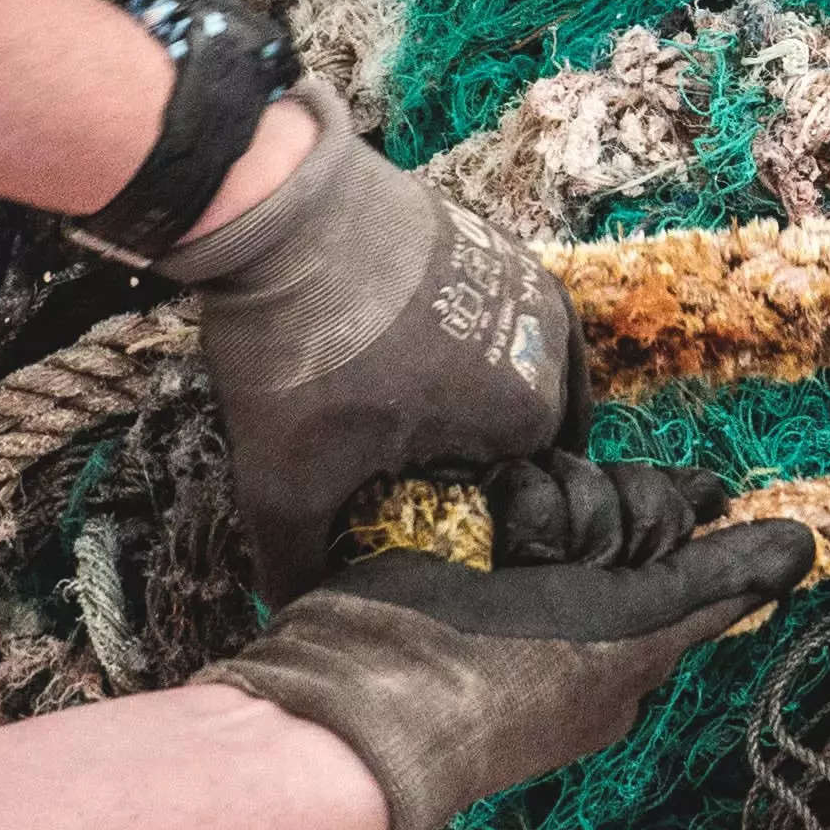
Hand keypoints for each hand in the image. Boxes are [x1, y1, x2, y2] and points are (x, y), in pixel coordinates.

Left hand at [158, 81, 585, 587]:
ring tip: (405, 415)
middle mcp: (551, 346)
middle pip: (523, 435)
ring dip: (475, 400)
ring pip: (516, 374)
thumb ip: (298, 566)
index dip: (462, 517)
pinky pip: (499, 319)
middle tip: (403, 469)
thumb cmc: (300, 356)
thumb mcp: (285, 483)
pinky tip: (407, 357)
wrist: (279, 211)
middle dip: (475, 459)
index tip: (409, 515)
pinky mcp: (496, 241)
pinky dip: (468, 344)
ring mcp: (528, 283)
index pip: (518, 499)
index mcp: (527, 414)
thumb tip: (296, 618)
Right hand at [202, 474, 808, 829]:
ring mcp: (517, 556)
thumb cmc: (520, 679)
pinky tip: (483, 539)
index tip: (683, 505)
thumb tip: (806, 545)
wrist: (381, 682)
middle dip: (612, 519)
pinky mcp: (466, 521)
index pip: (674, 529)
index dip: (673, 510)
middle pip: (630, 494)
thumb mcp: (637, 635)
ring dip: (554, 513)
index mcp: (626, 633)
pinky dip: (505, 503)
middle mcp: (577, 590)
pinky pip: (517, 472)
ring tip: (516, 561)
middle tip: (573, 566)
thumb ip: (717, 583)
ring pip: (574, 475)